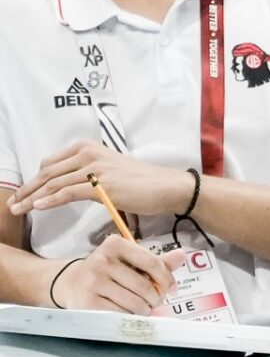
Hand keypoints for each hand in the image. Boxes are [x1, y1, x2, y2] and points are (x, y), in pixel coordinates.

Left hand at [10, 142, 192, 217]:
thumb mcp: (110, 172)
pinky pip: (68, 192)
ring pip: (54, 183)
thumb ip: (89, 175)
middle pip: (47, 172)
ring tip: (18, 209)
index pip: (51, 163)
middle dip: (27, 189)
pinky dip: (49, 200)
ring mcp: (95, 168)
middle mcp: (88, 154)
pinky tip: (37, 207)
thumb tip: (71, 188)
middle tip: (13, 203)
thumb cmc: (144, 183)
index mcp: (88, 148)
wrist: (167, 187)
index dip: (34, 179)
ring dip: (32, 197)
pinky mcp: (101, 185)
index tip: (23, 193)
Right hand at [53, 236, 184, 312]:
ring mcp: (93, 282)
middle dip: (156, 298)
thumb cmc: (108, 271)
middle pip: (145, 287)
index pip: (152, 263)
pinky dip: (130, 316)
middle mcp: (102, 261)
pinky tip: (127, 311)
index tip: (171, 288)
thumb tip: (182, 255)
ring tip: (142, 307)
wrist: (71, 283)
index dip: (166, 279)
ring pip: (135, 303)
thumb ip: (156, 261)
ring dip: (144, 309)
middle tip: (154, 301)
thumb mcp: (130, 261)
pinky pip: (121, 314)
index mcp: (115, 245)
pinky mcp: (88, 302)